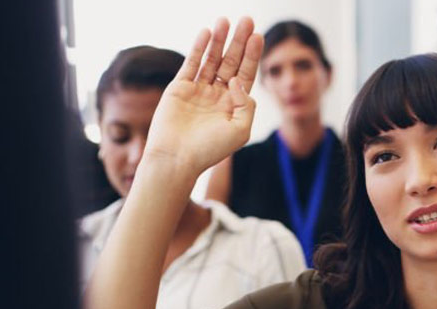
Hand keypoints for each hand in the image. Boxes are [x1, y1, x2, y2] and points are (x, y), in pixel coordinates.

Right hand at [144, 17, 262, 174]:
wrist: (176, 159)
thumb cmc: (209, 150)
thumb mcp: (240, 130)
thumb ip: (246, 104)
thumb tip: (236, 79)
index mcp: (233, 105)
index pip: (246, 73)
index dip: (253, 55)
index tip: (259, 36)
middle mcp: (217, 95)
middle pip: (231, 61)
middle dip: (239, 41)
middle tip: (247, 20)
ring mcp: (198, 90)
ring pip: (211, 59)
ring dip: (219, 40)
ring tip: (225, 20)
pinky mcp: (179, 88)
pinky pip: (191, 63)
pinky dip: (199, 48)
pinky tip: (207, 32)